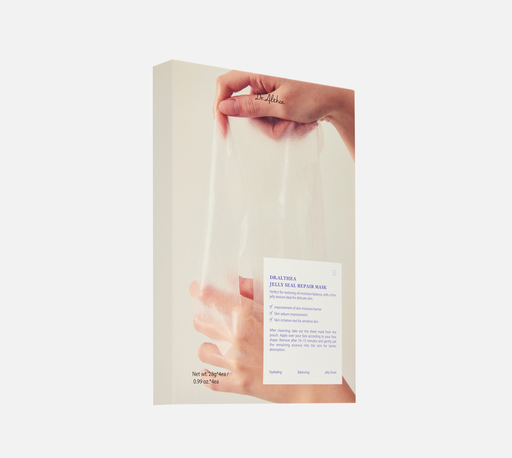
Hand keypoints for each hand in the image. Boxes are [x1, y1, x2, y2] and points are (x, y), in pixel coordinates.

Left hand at [190, 277, 354, 402]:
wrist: (312, 378)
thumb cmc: (300, 341)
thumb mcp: (280, 308)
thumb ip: (255, 292)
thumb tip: (237, 282)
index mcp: (247, 316)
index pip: (212, 298)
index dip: (200, 292)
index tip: (196, 289)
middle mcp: (237, 338)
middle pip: (201, 322)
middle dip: (203, 317)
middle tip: (208, 316)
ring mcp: (236, 362)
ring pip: (203, 351)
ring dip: (209, 346)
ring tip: (219, 345)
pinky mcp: (238, 384)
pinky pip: (211, 380)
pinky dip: (210, 376)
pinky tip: (214, 370)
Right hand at [214, 71, 354, 158]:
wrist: (340, 98)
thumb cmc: (317, 94)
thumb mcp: (281, 104)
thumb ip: (250, 107)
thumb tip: (225, 107)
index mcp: (260, 70)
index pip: (227, 84)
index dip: (220, 106)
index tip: (223, 128)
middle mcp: (262, 77)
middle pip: (245, 106)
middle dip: (262, 123)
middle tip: (282, 126)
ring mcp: (270, 87)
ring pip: (258, 115)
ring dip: (275, 126)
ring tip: (294, 123)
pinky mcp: (277, 96)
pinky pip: (269, 115)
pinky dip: (281, 123)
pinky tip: (296, 121)